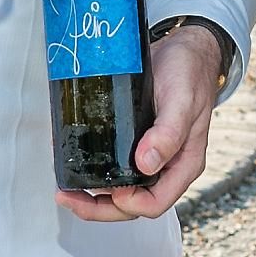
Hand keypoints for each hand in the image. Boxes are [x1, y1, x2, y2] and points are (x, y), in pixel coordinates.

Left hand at [60, 24, 227, 220]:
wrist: (184, 49)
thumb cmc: (189, 72)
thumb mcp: (182, 100)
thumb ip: (168, 133)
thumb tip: (146, 164)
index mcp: (183, 164)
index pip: (155, 203)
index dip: (128, 203)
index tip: (108, 190)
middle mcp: (167, 166)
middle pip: (132, 203)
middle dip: (98, 208)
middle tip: (68, 197)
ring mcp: (151, 157)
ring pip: (121, 190)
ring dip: (92, 196)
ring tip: (66, 189)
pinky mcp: (135, 143)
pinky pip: (115, 167)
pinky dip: (93, 172)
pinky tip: (75, 163)